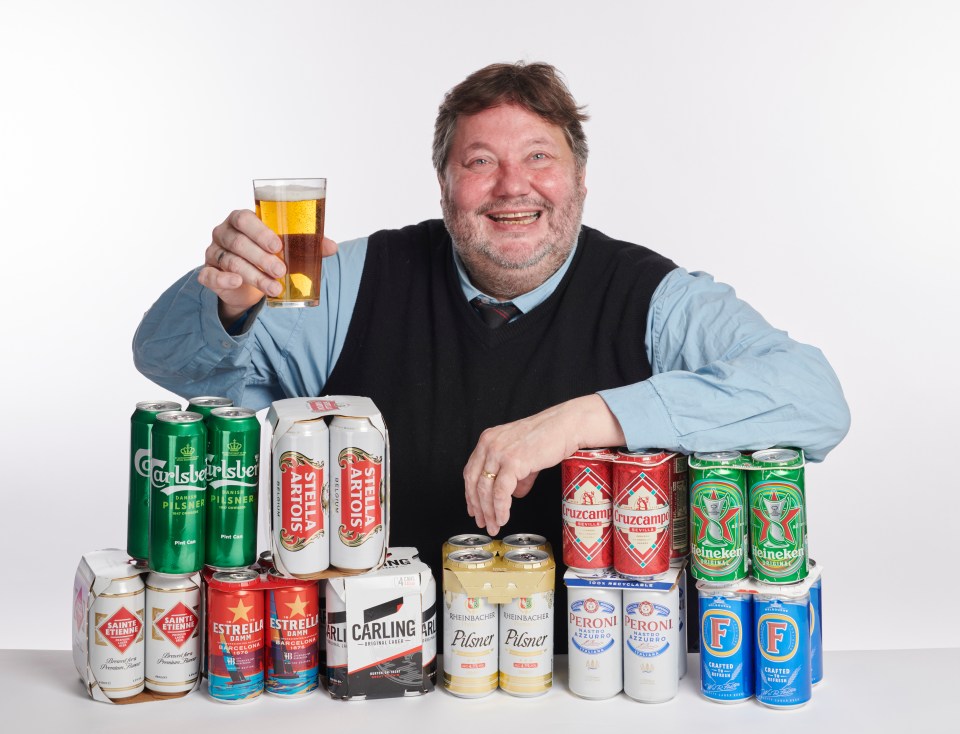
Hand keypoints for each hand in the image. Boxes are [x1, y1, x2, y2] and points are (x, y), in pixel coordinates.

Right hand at [197, 209, 337, 325]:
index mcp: (240, 220)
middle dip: (261, 258)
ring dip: (254, 275)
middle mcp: (223, 233)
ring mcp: (213, 252)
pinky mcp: (208, 272)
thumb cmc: (267, 256)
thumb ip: (307, 245)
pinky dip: (223, 279)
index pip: (244, 219)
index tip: (278, 246)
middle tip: (281, 271)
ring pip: (230, 262)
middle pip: (238, 242)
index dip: (260, 231)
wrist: (247, 283)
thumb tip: (332, 247)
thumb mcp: (287, 249)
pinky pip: (210, 275)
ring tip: (274, 287)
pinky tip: (237, 283)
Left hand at [463, 394, 625, 534]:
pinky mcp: (512, 462)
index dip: (470, 494)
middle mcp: (489, 445)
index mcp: (488, 440)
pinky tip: (503, 518)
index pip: (471, 471)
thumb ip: (516, 474)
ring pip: (485, 490)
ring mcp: (499, 453)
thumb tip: (514, 494)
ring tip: (494, 525)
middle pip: (474, 482)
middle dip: (477, 507)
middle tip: (482, 522)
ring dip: (488, 512)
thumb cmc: (548, 436)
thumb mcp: (524, 454)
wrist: (566, 426)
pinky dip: (500, 509)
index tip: (473, 509)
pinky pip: (500, 492)